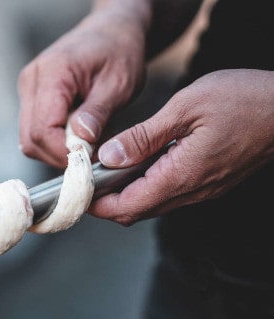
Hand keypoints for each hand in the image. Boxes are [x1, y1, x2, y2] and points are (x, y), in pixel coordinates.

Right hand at [18, 7, 146, 167]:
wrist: (111, 32)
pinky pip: (36, 131)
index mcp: (52, 74)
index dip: (63, 153)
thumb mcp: (118, 84)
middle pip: (31, 140)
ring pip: (30, 140)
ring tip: (87, 144)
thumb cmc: (119, 52)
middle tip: (90, 157)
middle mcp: (31, 82)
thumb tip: (80, 143)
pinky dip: (55, 142)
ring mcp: (29, 90)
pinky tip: (77, 136)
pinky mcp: (34, 98)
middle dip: (59, 156)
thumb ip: (97, 113)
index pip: (43, 130)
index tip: (89, 160)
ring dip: (57, 151)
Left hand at [90, 69, 273, 224]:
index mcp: (179, 176)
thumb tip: (110, 156)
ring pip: (150, 206)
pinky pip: (166, 196)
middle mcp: (189, 192)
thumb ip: (145, 137)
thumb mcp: (186, 108)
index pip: (127, 207)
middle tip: (88, 183)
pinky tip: (137, 168)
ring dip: (124, 197)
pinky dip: (143, 189)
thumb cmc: (242, 102)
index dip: (98, 205)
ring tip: (106, 175)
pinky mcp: (205, 185)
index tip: (79, 194)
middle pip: (135, 212)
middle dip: (106, 204)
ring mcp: (199, 192)